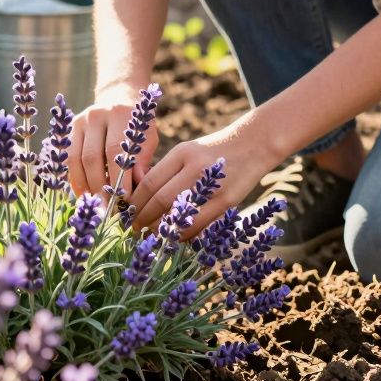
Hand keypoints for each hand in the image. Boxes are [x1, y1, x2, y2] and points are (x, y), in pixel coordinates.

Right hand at [69, 85, 157, 198]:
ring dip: (85, 186)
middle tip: (108, 209)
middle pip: (92, 157)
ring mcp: (79, 121)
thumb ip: (143, 160)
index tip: (124, 202)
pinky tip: (84, 193)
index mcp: (120, 115)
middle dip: (99, 187)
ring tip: (95, 205)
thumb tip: (138, 187)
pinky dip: (74, 179)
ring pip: (76, 160)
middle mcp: (97, 115)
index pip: (115, 152)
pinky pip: (67, 159)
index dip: (117, 179)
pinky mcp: (69, 129)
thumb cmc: (138, 126)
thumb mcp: (148, 138)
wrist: (119, 97)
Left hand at [129, 114, 281, 237]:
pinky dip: (184, 235)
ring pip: (179, 217)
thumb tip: (140, 198)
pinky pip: (199, 225)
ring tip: (152, 235)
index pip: (149, 182)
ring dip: (161, 230)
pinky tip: (176, 236)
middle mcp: (195, 168)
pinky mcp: (227, 201)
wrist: (254, 144)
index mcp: (181, 153)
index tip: (127, 213)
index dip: (135, 203)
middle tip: (134, 229)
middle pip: (160, 200)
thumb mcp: (187, 151)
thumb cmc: (212, 151)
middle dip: (143, 219)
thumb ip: (166, 171)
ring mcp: (212, 186)